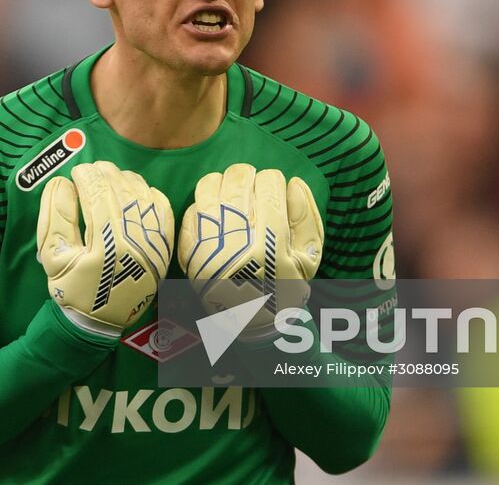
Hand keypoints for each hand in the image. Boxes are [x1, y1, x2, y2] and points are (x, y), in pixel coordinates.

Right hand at [37, 161, 173, 336]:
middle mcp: (136, 241)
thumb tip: (61, 182)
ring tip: (107, 177)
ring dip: (124, 178)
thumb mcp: (53, 257)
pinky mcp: (164, 245)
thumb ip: (55, 217)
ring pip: (143, 194)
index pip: (98, 195)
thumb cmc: (74, 289)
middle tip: (91, 170)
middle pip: (122, 189)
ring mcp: (154, 243)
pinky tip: (131, 190)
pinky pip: (161, 207)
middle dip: (104, 173)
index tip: (76, 171)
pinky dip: (146, 192)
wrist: (103, 320)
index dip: (87, 176)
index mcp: (106, 245)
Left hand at [178, 164, 322, 329]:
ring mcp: (209, 244)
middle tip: (253, 187)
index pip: (269, 183)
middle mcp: (237, 240)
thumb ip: (306, 217)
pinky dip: (204, 204)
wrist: (250, 321)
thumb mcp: (309, 257)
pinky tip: (216, 213)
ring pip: (210, 186)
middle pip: (238, 178)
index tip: (273, 190)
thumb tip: (293, 182)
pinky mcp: (190, 250)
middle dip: (249, 176)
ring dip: (223, 183)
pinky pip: (192, 209)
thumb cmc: (284, 286)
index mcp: (269, 241)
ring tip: (232, 194)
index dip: (273, 181)